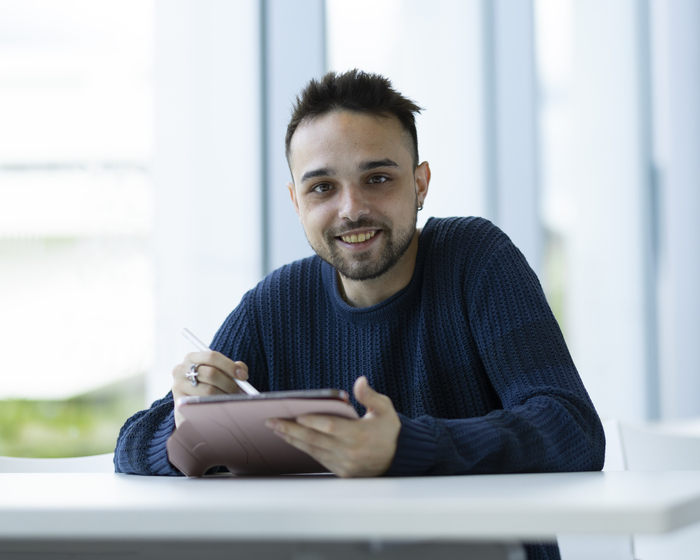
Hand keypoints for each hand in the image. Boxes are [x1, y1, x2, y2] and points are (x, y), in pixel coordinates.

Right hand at [171, 351, 248, 426]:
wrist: (190, 404)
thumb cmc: (208, 384)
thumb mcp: (218, 372)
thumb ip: (232, 368)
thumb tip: (242, 372)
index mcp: (192, 357)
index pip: (212, 356)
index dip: (230, 366)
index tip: (243, 376)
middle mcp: (181, 369)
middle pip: (211, 373)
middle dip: (229, 383)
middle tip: (239, 391)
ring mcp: (178, 386)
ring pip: (208, 390)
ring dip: (224, 396)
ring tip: (232, 400)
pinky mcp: (179, 402)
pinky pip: (202, 404)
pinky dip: (215, 405)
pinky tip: (221, 407)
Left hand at [265, 376, 400, 477]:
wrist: (399, 458)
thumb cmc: (390, 430)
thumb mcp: (385, 408)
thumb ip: (370, 396)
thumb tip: (359, 381)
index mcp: (361, 435)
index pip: (333, 427)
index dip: (314, 422)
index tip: (297, 415)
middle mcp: (351, 452)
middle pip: (316, 440)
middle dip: (292, 430)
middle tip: (273, 421)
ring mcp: (345, 464)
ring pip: (313, 450)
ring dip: (293, 439)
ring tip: (276, 429)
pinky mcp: (341, 471)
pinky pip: (318, 458)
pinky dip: (303, 448)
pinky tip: (292, 439)